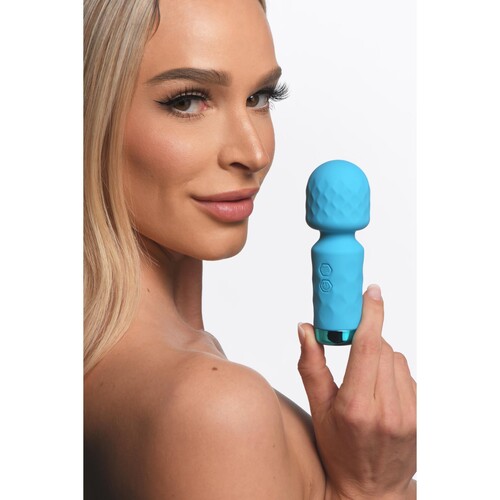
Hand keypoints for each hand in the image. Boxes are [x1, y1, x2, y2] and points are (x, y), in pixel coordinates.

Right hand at [297, 285, 415, 499]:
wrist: (373, 488)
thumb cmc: (339, 449)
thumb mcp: (318, 409)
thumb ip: (311, 366)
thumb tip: (305, 329)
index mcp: (357, 407)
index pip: (369, 347)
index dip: (371, 313)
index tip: (371, 292)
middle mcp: (388, 409)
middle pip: (382, 348)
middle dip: (366, 340)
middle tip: (351, 346)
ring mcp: (411, 413)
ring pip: (397, 358)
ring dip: (380, 357)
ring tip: (366, 381)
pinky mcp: (423, 413)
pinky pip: (408, 374)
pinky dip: (392, 373)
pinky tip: (381, 392)